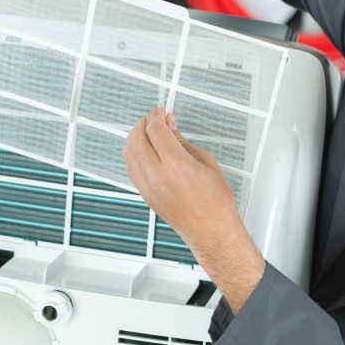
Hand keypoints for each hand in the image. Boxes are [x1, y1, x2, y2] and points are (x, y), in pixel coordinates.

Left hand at [124, 108, 265, 312]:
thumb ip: (183, 142)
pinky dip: (135, 154)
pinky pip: (131, 168)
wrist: (212, 232)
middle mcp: (157, 176)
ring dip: (136, 138)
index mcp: (176, 165)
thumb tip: (170, 127)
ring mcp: (148, 187)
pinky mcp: (145, 196)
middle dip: (143, 123)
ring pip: (128, 152)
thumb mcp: (206, 163)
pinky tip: (148, 152)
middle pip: (135, 137)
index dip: (156, 115)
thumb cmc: (216, 202)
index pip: (154, 129)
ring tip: (151, 135)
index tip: (162, 111)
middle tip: (155, 120)